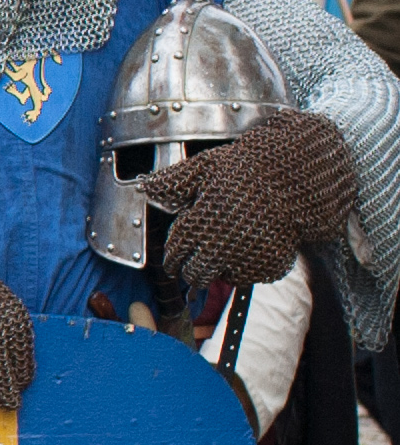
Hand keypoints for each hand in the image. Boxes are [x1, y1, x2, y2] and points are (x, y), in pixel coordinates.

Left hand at [142, 111, 358, 287]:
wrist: (299, 172)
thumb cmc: (249, 167)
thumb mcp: (205, 166)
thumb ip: (174, 182)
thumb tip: (145, 187)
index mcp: (199, 223)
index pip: (175, 254)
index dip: (172, 259)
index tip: (172, 261)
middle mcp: (220, 244)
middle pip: (195, 274)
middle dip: (191, 270)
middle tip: (192, 266)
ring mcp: (247, 256)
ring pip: (222, 278)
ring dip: (217, 271)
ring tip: (220, 258)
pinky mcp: (271, 262)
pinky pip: (250, 276)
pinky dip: (245, 270)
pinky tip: (245, 254)